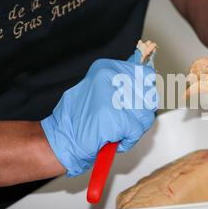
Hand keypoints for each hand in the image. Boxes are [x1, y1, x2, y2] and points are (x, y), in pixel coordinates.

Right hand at [41, 51, 157, 176]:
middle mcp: (110, 78)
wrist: (60, 139)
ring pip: (145, 115)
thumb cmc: (78, 119)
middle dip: (140, 114)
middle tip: (122, 121)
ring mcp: (113, 98)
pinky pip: (136, 131)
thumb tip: (147, 84)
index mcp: (106, 68)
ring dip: (133, 129)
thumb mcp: (99, 90)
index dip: (146, 93)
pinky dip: (128, 140)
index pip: (146, 75)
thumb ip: (122, 85)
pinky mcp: (116, 119)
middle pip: (148, 97)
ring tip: (115, 130)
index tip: (139, 103)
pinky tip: (112, 138)